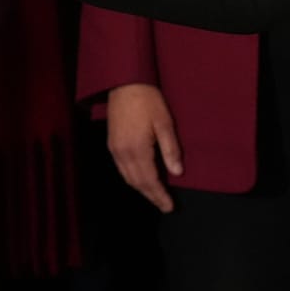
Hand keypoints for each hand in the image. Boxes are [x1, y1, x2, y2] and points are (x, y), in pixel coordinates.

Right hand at [107, 84, 182, 213]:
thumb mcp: (165, 123)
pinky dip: (132, 178)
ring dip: (141, 189)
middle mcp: (122, 154)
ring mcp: (114, 150)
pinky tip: (141, 179)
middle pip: (137, 183)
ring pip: (127, 178)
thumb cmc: (148, 101)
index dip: (159, 195)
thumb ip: (170, 149)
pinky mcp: (112, 144)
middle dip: (151, 196)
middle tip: (164, 206)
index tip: (169, 207)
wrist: (124, 83)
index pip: (149, 181)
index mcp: (137, 150)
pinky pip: (121, 169)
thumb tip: (177, 172)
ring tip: (155, 196)